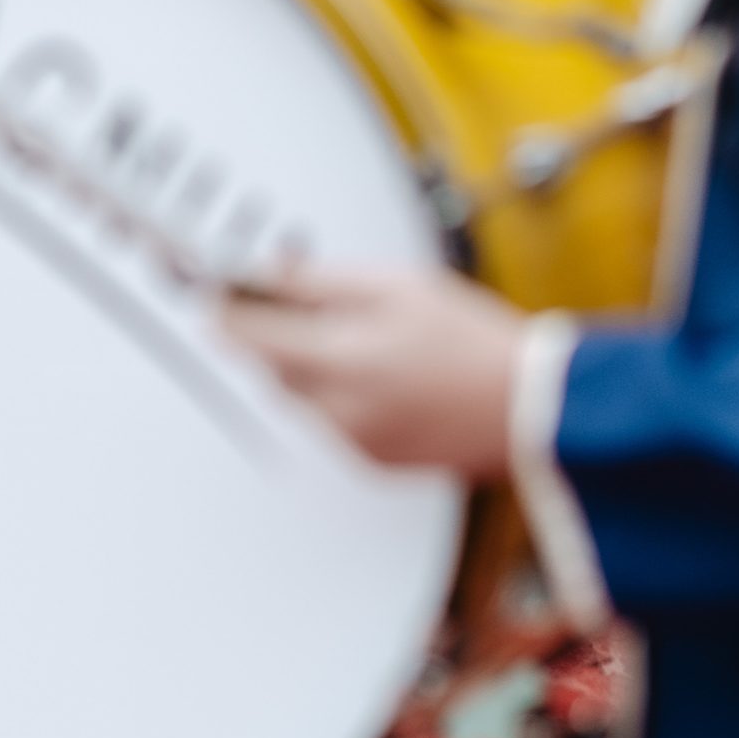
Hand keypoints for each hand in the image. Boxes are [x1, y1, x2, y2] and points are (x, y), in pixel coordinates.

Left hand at [222, 266, 522, 475]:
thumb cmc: (475, 342)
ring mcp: (353, 441)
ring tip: (365, 340)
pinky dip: (342, 396)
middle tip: (296, 305)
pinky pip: (334, 421)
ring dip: (311, 366)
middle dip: (274, 336)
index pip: (249, 338)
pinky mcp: (371, 461)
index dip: (221, 312)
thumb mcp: (398, 286)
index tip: (207, 295)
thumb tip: (270, 276)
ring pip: (303, 396)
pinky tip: (386, 375)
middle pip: (272, 369)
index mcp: (340, 360)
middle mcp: (337, 409)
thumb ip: (323, 283)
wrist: (531, 408)